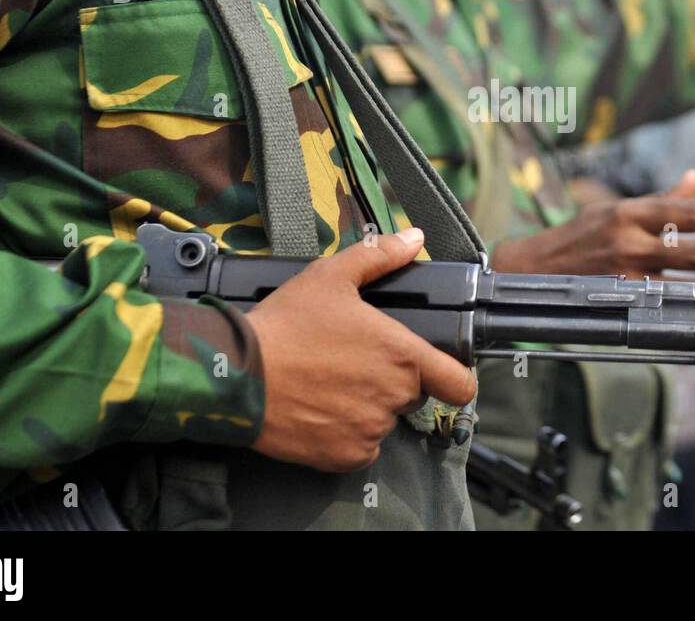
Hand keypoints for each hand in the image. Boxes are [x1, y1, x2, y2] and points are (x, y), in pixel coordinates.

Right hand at [247, 227, 475, 471]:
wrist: (236, 376)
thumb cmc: (285, 324)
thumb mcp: (330, 277)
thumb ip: (379, 257)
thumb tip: (413, 237)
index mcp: (402, 354)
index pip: (459, 384)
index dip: (455, 378)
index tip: (442, 373)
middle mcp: (394, 396)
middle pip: (413, 395)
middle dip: (394, 381)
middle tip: (356, 363)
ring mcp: (371, 430)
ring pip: (384, 421)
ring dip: (368, 407)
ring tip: (330, 384)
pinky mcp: (345, 457)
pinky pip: (361, 448)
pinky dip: (347, 434)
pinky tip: (321, 409)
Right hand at [492, 169, 694, 310]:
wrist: (527, 268)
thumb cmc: (577, 236)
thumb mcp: (613, 209)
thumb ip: (659, 198)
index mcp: (630, 211)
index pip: (686, 211)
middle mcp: (627, 240)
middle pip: (692, 250)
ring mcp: (621, 276)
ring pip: (682, 286)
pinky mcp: (615, 303)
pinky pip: (661, 311)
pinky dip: (692, 316)